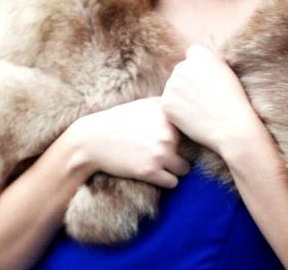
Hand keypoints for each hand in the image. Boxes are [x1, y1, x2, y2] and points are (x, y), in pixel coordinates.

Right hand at [65, 98, 189, 188]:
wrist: (93, 139)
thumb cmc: (121, 121)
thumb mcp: (146, 105)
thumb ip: (169, 108)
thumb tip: (193, 112)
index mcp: (168, 115)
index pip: (194, 131)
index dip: (189, 137)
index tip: (182, 140)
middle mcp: (168, 133)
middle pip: (192, 151)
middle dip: (182, 154)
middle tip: (168, 154)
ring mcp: (160, 152)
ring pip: (185, 169)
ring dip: (176, 169)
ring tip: (162, 164)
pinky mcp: (150, 171)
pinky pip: (172, 182)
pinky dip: (166, 180)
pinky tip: (155, 173)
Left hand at [162, 45, 262, 155]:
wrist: (232, 127)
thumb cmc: (234, 101)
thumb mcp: (225, 72)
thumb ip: (207, 62)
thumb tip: (192, 60)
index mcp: (199, 53)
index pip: (193, 54)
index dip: (202, 69)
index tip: (211, 82)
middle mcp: (183, 65)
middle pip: (181, 72)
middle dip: (189, 83)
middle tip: (207, 99)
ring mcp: (172, 84)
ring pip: (174, 88)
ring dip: (183, 97)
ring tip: (202, 109)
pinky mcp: (166, 103)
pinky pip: (169, 104)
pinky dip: (178, 112)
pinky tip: (193, 118)